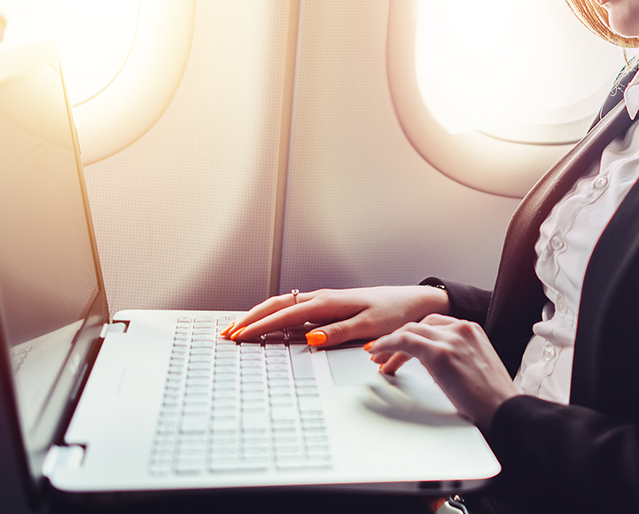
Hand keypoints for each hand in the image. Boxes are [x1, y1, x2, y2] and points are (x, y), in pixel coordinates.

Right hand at [221, 285, 449, 346]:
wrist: (412, 302)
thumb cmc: (394, 313)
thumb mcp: (370, 326)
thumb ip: (339, 332)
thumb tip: (310, 339)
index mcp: (328, 303)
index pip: (285, 314)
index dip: (260, 325)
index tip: (239, 336)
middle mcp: (322, 299)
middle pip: (276, 305)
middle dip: (249, 319)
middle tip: (226, 333)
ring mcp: (323, 301)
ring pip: (282, 305)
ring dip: (258, 315)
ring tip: (238, 328)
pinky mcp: (327, 306)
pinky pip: (293, 309)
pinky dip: (274, 315)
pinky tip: (266, 324)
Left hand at [364, 315, 521, 427]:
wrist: (504, 410)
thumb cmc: (493, 399)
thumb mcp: (476, 368)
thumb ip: (458, 359)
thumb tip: (437, 369)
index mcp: (472, 331)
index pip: (434, 325)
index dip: (413, 335)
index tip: (400, 346)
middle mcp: (462, 329)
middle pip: (420, 326)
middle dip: (399, 338)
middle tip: (382, 353)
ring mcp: (451, 339)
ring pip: (410, 331)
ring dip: (389, 344)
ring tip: (377, 359)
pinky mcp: (440, 352)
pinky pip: (405, 341)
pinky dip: (387, 345)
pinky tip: (378, 353)